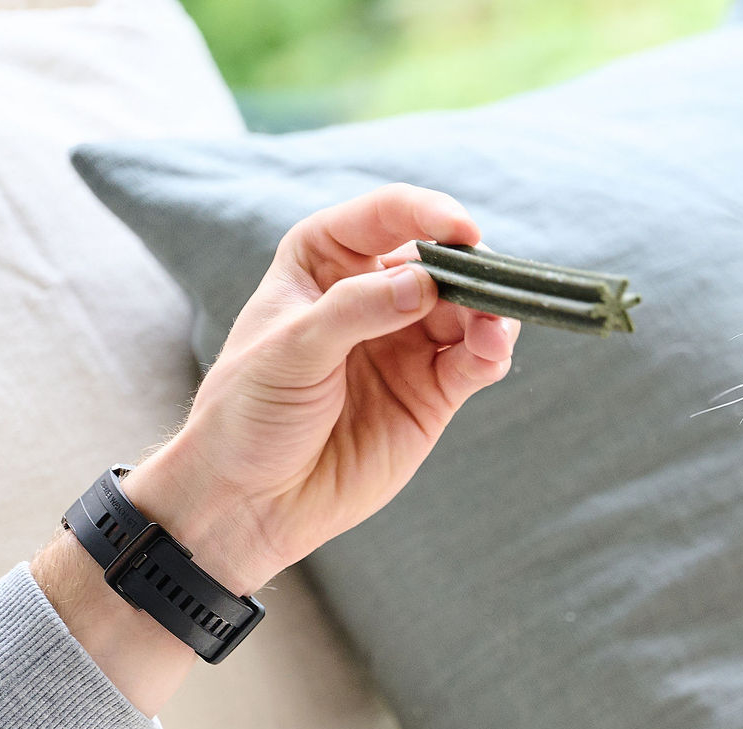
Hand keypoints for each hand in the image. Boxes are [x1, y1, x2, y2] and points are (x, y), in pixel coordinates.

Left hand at [34, 183, 517, 713]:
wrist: (252, 499)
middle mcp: (374, 292)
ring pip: (468, 310)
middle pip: (441, 262)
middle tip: (488, 288)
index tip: (461, 230)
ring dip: (489, 313)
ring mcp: (408, 342)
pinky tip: (492, 351)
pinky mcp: (433, 392)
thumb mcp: (290, 349)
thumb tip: (427, 282)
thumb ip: (357, 310)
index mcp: (326, 259)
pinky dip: (491, 352)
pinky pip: (474, 360)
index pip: (386, 216)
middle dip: (470, 270)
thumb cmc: (249, 412)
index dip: (428, 214)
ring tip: (492, 330)